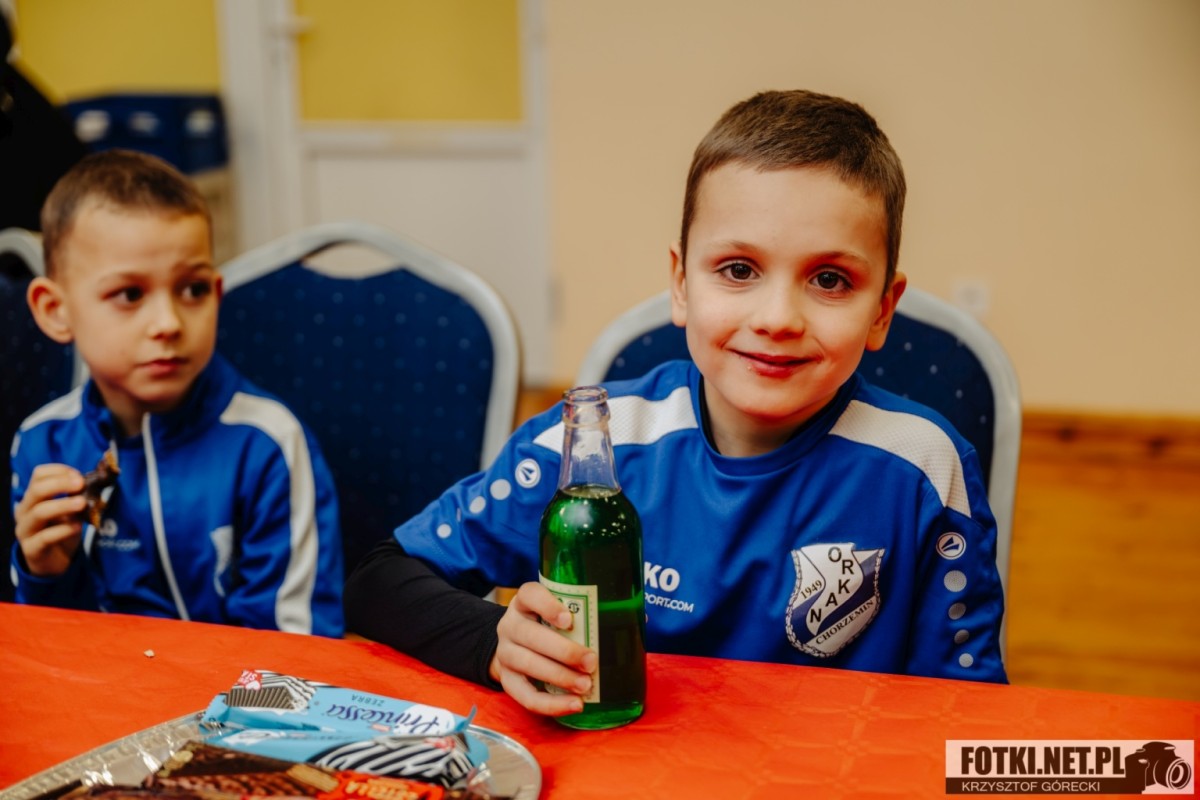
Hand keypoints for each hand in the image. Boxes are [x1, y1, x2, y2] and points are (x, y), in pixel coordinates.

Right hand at [13, 464, 86, 576]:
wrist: (55, 561)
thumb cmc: (62, 530)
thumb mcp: (72, 511)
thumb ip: (79, 496)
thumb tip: (97, 481)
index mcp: (34, 497)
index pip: (39, 475)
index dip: (59, 471)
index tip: (79, 475)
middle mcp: (25, 510)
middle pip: (37, 490)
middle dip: (60, 484)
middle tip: (81, 484)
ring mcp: (26, 530)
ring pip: (39, 512)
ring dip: (63, 505)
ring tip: (82, 503)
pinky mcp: (31, 548)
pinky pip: (45, 537)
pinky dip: (63, 530)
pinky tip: (77, 526)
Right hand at [490, 581, 597, 716]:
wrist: (516, 647)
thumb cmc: (548, 627)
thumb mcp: (557, 612)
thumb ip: (584, 615)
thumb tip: (632, 623)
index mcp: (524, 603)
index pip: (530, 595)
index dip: (547, 605)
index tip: (568, 619)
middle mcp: (510, 625)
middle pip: (531, 635)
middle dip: (564, 651)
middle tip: (591, 662)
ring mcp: (505, 653)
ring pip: (528, 664)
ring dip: (560, 677)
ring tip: (585, 685)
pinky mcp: (508, 681)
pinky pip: (526, 696)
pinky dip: (552, 704)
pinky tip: (574, 705)